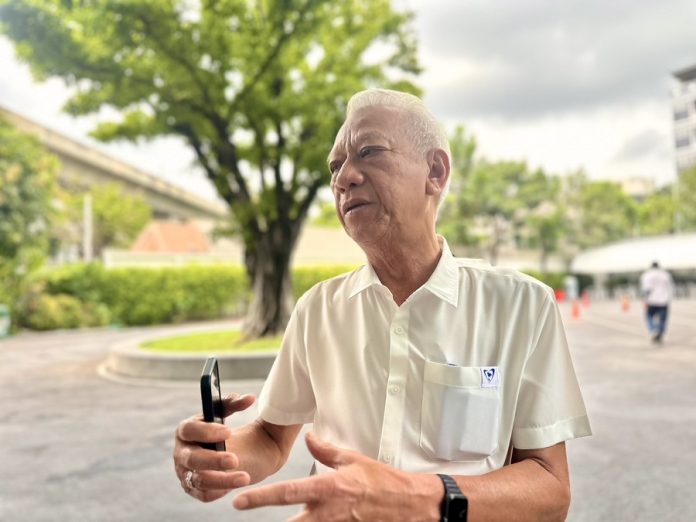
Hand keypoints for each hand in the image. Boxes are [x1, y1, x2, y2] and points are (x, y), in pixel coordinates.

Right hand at [173, 393, 254, 501]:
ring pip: (199, 480)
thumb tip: (249, 398)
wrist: (228, 451)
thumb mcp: (226, 413)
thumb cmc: (223, 429)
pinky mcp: (192, 489)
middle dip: (213, 460)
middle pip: (192, 458)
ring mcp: (185, 472)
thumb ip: (235, 403)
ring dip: (222, 480)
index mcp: (185, 430)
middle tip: (235, 460)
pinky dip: (220, 491)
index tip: (228, 431)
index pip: (189, 430)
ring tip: (245, 478)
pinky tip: (236, 484)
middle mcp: (181, 452)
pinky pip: (204, 494)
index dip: (207, 431)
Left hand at [233, 432, 440, 520]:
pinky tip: (308, 521)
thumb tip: (308, 438)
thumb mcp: (353, 460)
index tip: (239, 501)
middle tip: (250, 515)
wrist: (410, 505)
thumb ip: (326, 450)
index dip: (260, 498)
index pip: (286, 493)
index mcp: (327, 488)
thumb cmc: (383, 481)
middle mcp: (327, 512)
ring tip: (282, 521)